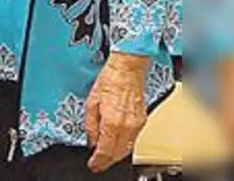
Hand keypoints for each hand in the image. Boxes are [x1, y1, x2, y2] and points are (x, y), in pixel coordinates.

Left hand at [85, 53, 149, 171]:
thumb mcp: (91, 102)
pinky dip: (124, 145)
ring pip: (127, 149)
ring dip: (116, 155)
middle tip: (97, 164)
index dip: (98, 161)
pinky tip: (116, 144)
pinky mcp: (142, 121)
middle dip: (106, 161)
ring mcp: (137, 124)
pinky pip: (133, 140)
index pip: (105, 150)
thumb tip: (91, 140)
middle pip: (117, 154)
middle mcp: (127, 126)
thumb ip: (91, 125)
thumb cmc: (110, 80)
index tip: (92, 165)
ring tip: (105, 156)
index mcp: (112, 122)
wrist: (127, 69)